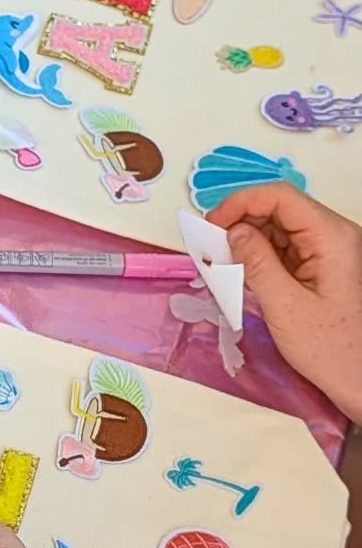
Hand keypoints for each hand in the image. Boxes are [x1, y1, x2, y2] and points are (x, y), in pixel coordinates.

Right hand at [208, 184, 361, 424]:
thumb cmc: (332, 349)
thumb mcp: (285, 306)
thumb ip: (255, 262)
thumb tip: (232, 232)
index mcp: (332, 238)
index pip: (280, 197)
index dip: (240, 203)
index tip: (212, 225)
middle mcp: (335, 237)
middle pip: (279, 209)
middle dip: (241, 222)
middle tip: (212, 248)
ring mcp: (330, 251)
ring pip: (279, 227)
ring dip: (248, 240)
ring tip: (224, 264)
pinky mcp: (323, 266)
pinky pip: (285, 247)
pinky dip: (260, 255)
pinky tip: (243, 273)